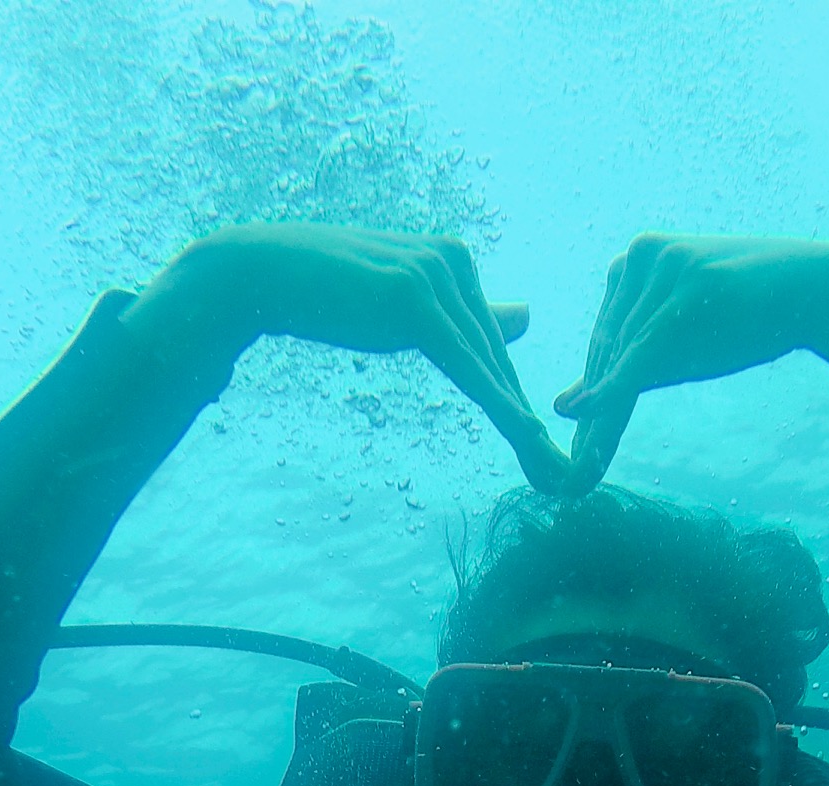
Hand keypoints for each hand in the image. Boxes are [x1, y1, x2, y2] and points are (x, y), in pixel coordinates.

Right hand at [151, 224, 570, 492]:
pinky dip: (500, 407)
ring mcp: (436, 273)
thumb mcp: (401, 306)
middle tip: (566, 480)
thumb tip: (525, 318)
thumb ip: (462, 316)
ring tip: (556, 477)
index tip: (548, 454)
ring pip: (489, 368)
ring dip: (526, 429)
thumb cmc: (323, 293)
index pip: (490, 346)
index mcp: (454, 261)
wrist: (261, 273)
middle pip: (497, 361)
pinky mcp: (415, 296)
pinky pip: (468, 366)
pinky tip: (529, 440)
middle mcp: (454, 261)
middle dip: (531, 425)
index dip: (516, 401)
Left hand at [553, 234, 828, 489]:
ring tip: (584, 469)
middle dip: (593, 417)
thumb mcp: (678, 348)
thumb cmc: (747, 320)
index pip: (604, 346)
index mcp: (629, 266)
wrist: (815, 290)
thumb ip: (626, 372)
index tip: (575, 454)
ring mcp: (660, 268)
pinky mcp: (685, 289)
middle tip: (574, 475)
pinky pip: (641, 352)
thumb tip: (568, 408)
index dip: (593, 400)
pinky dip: (613, 388)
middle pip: (608, 355)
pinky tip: (584, 417)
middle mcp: (636, 258)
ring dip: (601, 419)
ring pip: (621, 360)